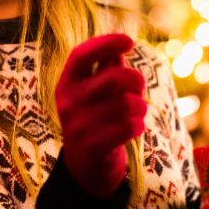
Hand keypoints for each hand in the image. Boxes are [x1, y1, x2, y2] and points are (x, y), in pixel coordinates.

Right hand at [56, 34, 146, 197]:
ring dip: (140, 107)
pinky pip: (129, 127)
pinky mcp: (92, 147)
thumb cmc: (97, 118)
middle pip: (114, 78)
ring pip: (128, 104)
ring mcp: (77, 126)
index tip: (130, 41)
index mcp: (67, 83)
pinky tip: (134, 128)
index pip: (81, 55)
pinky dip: (139, 126)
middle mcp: (67, 102)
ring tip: (136, 113)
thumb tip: (121, 42)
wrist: (86, 167)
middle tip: (139, 88)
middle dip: (137, 80)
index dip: (105, 43)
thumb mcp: (96, 91)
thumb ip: (107, 67)